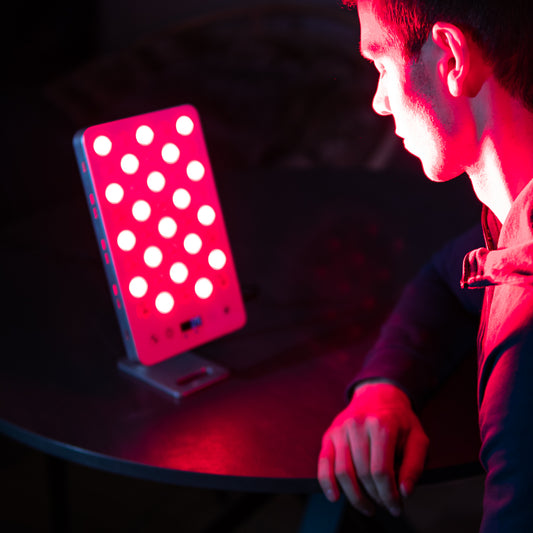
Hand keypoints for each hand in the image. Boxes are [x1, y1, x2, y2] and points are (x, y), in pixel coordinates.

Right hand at [317, 381, 428, 516]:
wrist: (377, 393)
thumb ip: (414, 465)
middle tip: (385, 506)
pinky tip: (335, 497)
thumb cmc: (400, 420)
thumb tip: (404, 492)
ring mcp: (341, 429)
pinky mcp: (330, 433)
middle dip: (375, 497)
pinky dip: (327, 482)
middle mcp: (358, 425)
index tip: (397, 508)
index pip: (381, 471)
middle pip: (362, 473)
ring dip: (355, 496)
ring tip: (367, 506)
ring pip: (342, 471)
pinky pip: (324, 462)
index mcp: (382, 425)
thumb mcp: (417, 438)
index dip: (389, 495)